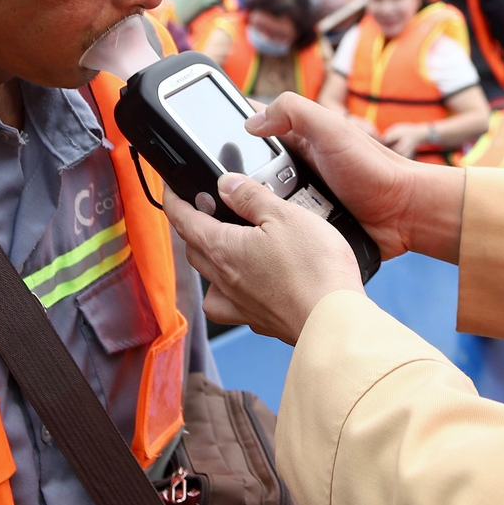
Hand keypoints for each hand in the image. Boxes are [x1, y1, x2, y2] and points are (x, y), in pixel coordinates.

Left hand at [166, 174, 364, 344]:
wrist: (333, 320)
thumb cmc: (314, 270)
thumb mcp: (285, 215)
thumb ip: (250, 196)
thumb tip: (226, 184)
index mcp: (223, 248)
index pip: (184, 220)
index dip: (173, 200)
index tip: (170, 189)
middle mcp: (223, 279)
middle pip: (193, 248)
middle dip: (192, 225)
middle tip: (206, 209)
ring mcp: (238, 303)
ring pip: (207, 277)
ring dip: (208, 256)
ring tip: (225, 243)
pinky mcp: (256, 319)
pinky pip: (225, 305)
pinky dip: (225, 291)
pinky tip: (240, 284)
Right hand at [246, 93, 466, 262]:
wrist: (403, 213)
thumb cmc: (373, 167)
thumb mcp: (332, 128)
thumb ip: (294, 112)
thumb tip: (251, 122)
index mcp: (297, 138)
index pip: (253, 126)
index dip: (229, 129)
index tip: (208, 138)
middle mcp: (293, 166)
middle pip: (246, 170)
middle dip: (238, 178)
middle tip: (230, 187)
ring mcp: (297, 197)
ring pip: (257, 202)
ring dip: (253, 207)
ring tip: (250, 213)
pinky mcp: (304, 225)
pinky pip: (277, 227)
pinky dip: (271, 230)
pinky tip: (264, 236)